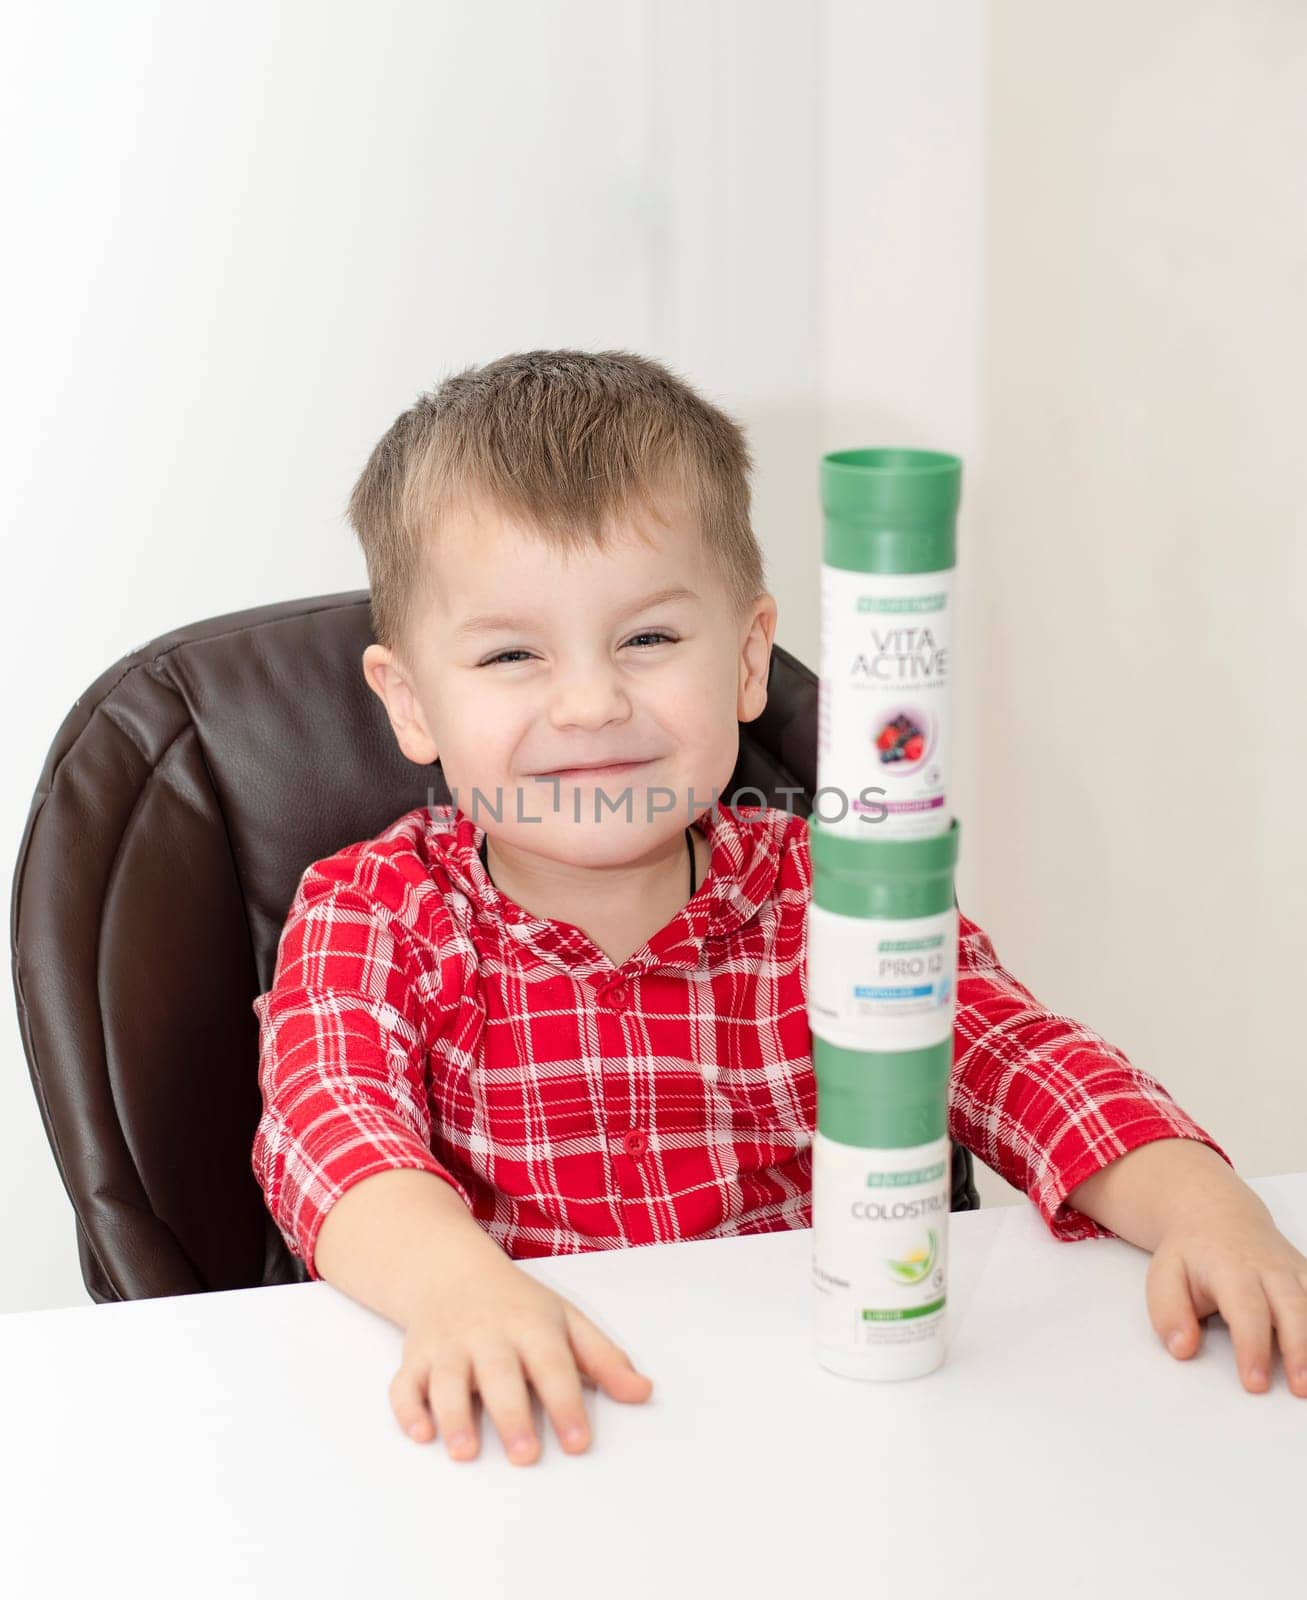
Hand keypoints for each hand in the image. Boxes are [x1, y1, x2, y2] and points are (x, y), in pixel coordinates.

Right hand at [390, 1250, 653, 1463]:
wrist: (450, 1270)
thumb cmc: (518, 1304)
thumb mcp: (566, 1320)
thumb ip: (603, 1359)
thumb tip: (643, 1393)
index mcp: (531, 1325)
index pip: (553, 1366)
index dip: (566, 1404)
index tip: (579, 1442)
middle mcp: (488, 1335)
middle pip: (499, 1374)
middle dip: (511, 1414)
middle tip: (525, 1456)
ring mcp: (448, 1345)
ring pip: (447, 1379)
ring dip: (453, 1415)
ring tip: (465, 1452)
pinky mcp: (415, 1358)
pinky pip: (405, 1382)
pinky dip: (407, 1407)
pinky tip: (420, 1433)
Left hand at [1146, 1190, 1306, 1395]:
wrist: (1216, 1214)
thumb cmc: (1192, 1254)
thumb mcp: (1164, 1276)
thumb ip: (1169, 1313)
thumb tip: (1182, 1348)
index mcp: (1230, 1268)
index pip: (1245, 1310)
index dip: (1252, 1347)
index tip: (1254, 1383)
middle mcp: (1269, 1268)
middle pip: (1292, 1308)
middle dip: (1299, 1351)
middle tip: (1299, 1389)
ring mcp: (1294, 1271)